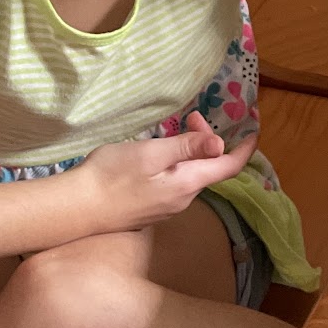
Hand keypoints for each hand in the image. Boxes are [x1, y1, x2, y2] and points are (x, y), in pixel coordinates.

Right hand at [72, 116, 255, 234]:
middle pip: (208, 169)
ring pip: (190, 175)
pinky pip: (174, 183)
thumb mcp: (151, 153)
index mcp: (187, 184)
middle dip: (208, 141)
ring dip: (191, 151)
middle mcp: (182, 200)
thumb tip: (220, 143)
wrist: (74, 209)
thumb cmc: (111, 175)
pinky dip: (177, 163)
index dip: (245, 149)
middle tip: (191, 117)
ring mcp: (165, 208)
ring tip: (176, 129)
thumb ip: (187, 148)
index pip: (228, 167)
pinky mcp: (149, 209)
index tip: (254, 130)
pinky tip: (159, 153)